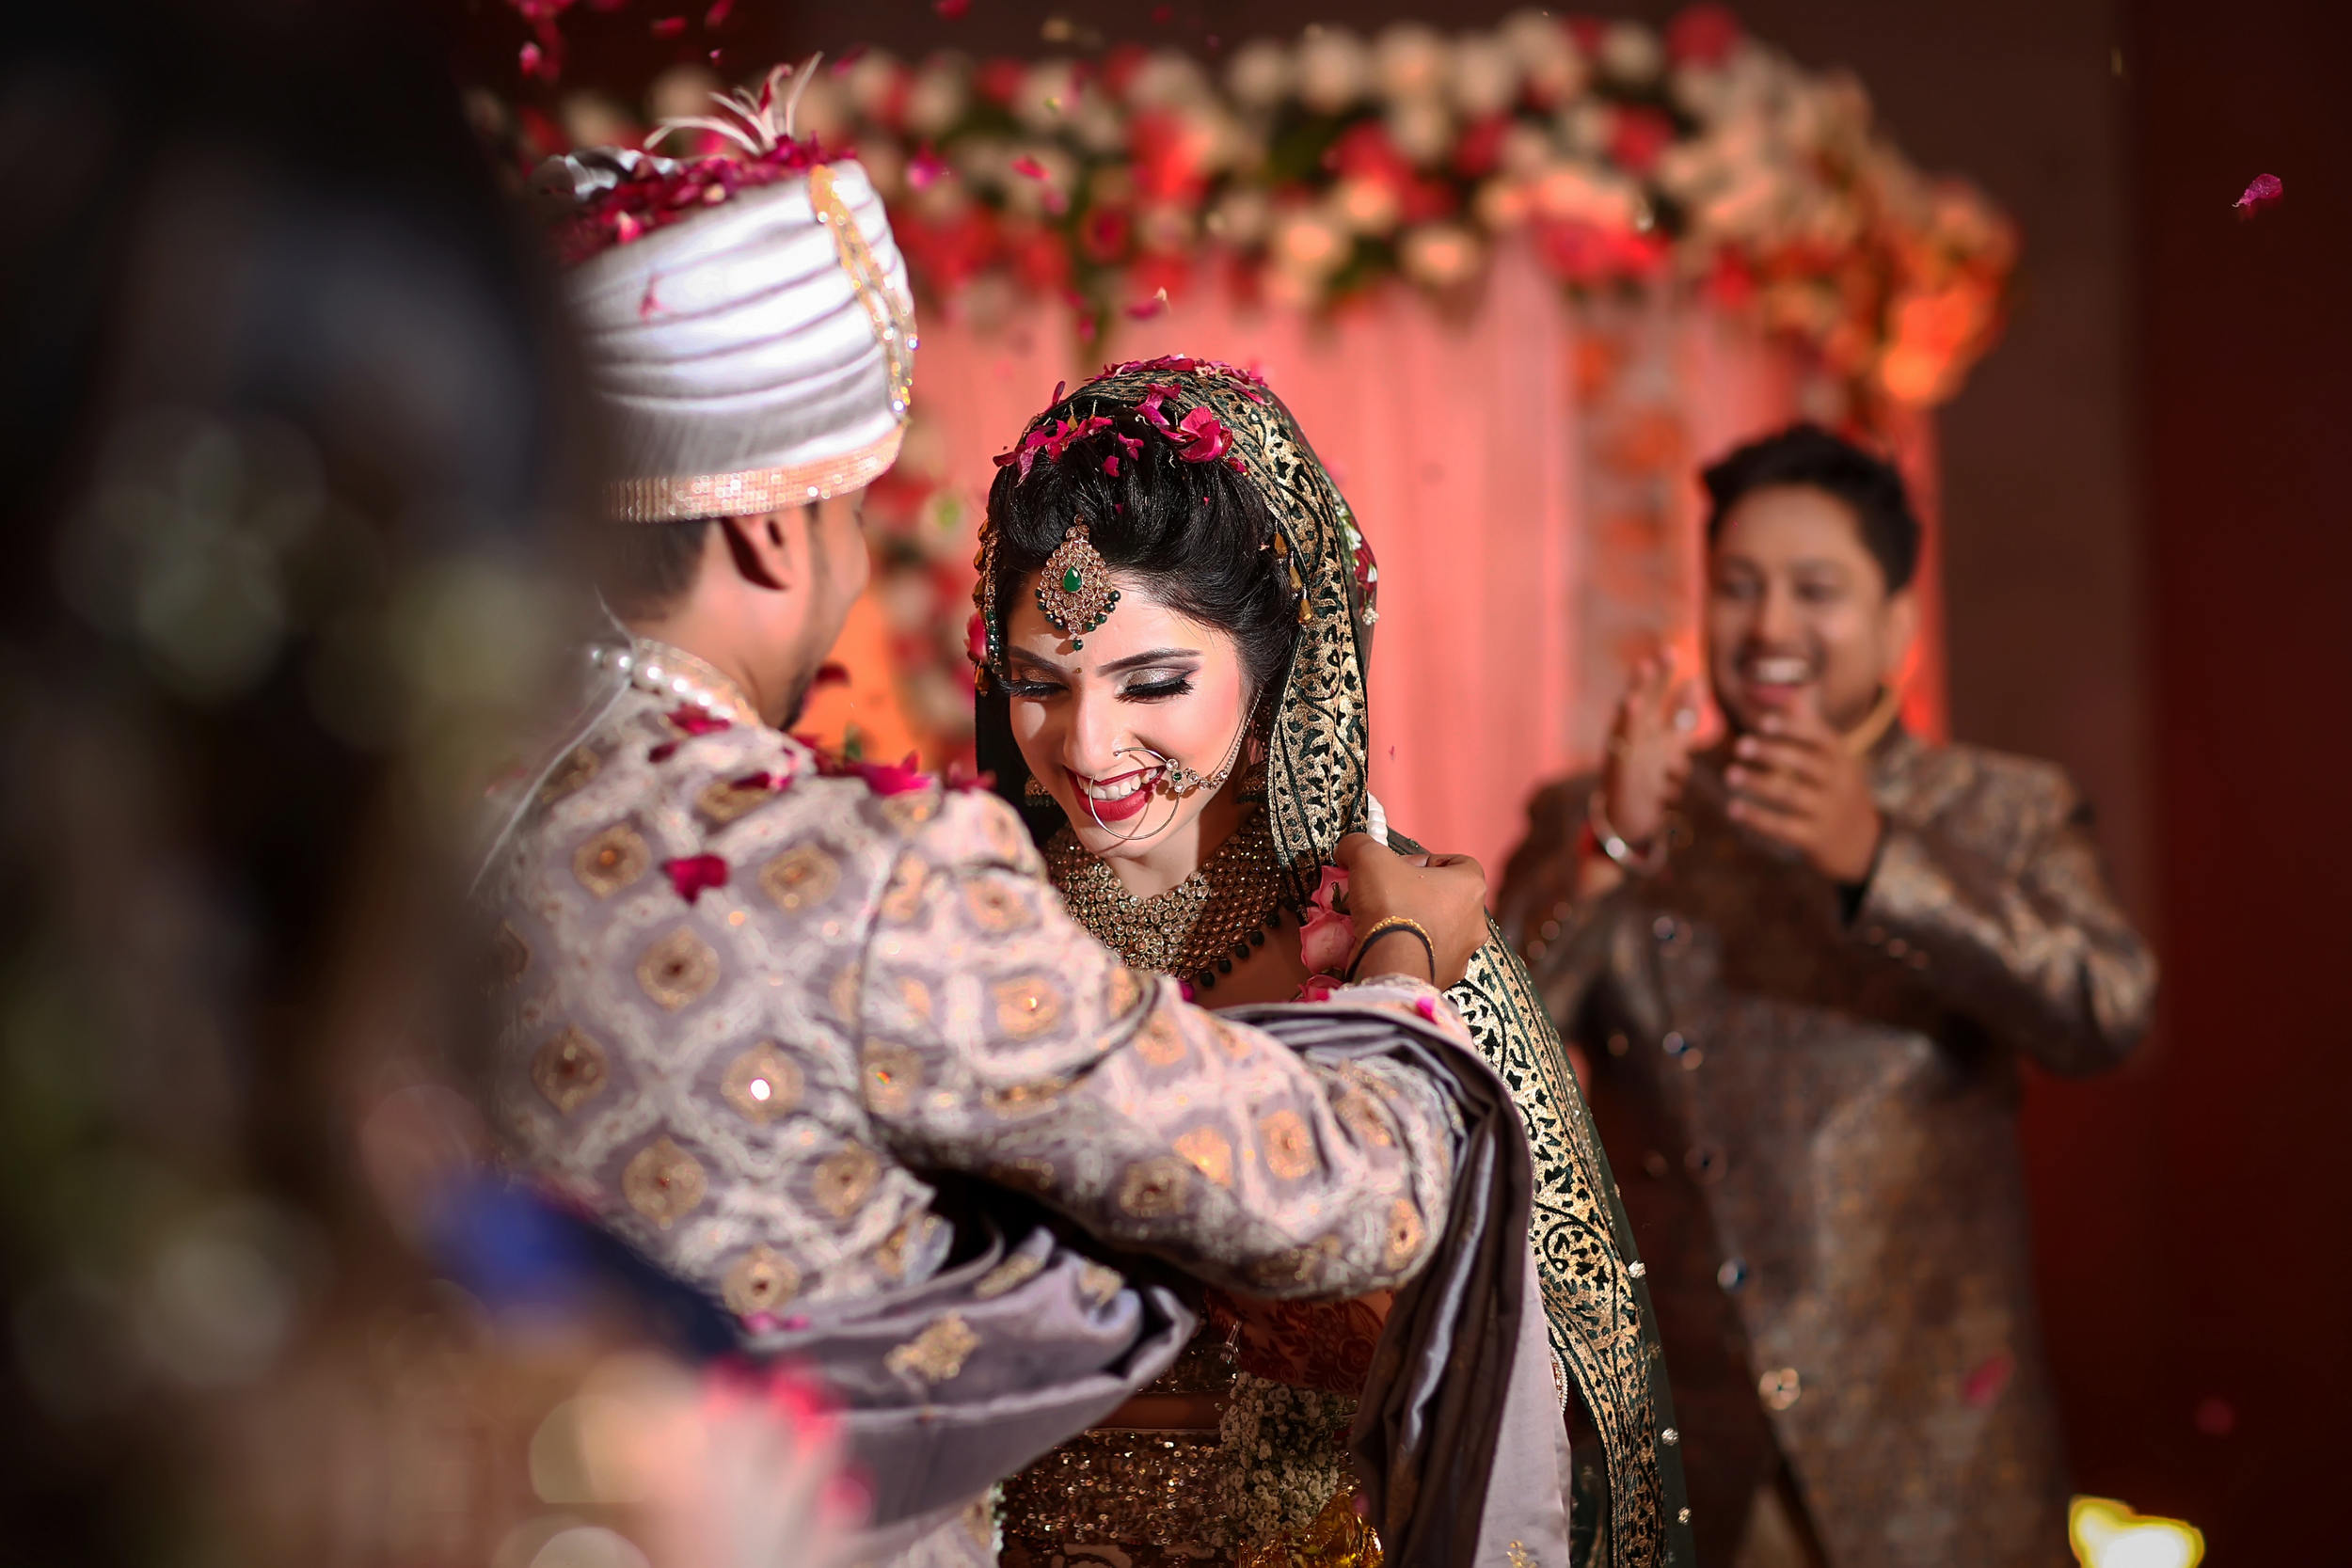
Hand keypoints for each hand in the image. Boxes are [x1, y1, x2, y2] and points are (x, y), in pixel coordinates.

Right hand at [1335, 833, 1487, 987]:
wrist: (1391, 964)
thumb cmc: (1393, 907)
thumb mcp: (1369, 857)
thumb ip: (1360, 845)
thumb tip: (1350, 847)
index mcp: (1470, 887)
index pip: (1458, 862)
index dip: (1427, 860)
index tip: (1401, 866)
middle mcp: (1474, 922)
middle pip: (1445, 898)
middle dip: (1415, 895)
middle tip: (1386, 894)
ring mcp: (1462, 953)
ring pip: (1436, 930)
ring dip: (1412, 924)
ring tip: (1380, 923)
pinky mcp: (1445, 977)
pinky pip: (1425, 957)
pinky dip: (1406, 951)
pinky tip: (1382, 946)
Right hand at [1599, 653, 1700, 846]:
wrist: (1629, 819)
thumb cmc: (1648, 779)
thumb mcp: (1671, 744)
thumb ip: (1682, 716)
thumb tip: (1697, 682)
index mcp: (1646, 729)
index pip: (1656, 698)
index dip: (1663, 677)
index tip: (1672, 652)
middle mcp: (1632, 736)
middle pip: (1644, 702)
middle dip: (1653, 679)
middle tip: (1664, 653)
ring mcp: (1622, 750)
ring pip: (1629, 719)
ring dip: (1635, 698)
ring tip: (1641, 675)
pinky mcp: (1617, 769)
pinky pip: (1621, 747)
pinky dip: (1625, 727)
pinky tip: (1628, 707)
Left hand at [1722, 688, 1883, 882]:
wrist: (1863, 845)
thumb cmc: (1838, 793)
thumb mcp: (1836, 763)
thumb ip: (1812, 731)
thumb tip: (1793, 695)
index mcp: (1842, 761)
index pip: (1821, 739)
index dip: (1794, 728)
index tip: (1764, 722)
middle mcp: (1839, 784)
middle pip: (1806, 764)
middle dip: (1772, 753)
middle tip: (1740, 746)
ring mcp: (1828, 813)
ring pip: (1790, 795)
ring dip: (1758, 783)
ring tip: (1730, 774)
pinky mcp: (1816, 839)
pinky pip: (1783, 827)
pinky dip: (1756, 817)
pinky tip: (1733, 808)